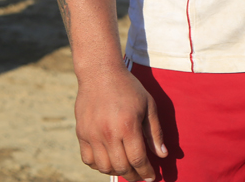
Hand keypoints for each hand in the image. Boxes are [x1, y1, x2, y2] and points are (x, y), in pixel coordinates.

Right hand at [74, 66, 167, 180]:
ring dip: (117, 172)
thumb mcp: (148, 106)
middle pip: (121, 167)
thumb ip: (155, 132)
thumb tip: (162, 154)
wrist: (100, 73)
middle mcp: (108, 134)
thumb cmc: (128, 88)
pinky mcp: (81, 134)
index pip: (138, 159)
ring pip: (104, 167)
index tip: (152, 177)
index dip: (146, 172)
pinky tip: (108, 162)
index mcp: (128, 126)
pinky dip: (99, 166)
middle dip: (133, 175)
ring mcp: (92, 135)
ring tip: (126, 169)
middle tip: (141, 176)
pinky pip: (88, 160)